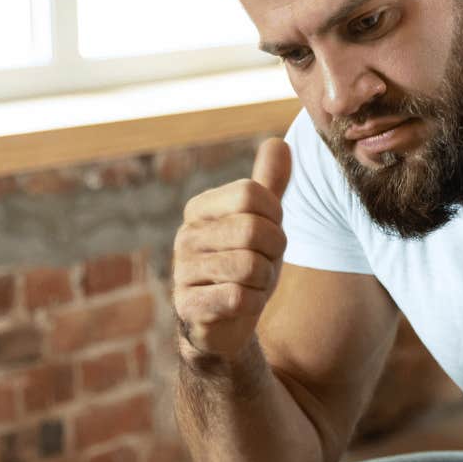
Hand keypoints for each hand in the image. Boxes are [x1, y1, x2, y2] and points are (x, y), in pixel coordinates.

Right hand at [173, 138, 289, 361]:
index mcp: (200, 208)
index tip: (268, 234)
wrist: (226, 319)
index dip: (275, 218)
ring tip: (251, 284)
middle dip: (273, 253)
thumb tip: (279, 142)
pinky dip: (252, 304)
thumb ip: (269, 184)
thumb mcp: (262, 221)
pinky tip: (240, 305)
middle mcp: (185, 235)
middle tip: (262, 263)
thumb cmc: (245, 262)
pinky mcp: (189, 306)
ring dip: (264, 281)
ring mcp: (182, 271)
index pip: (252, 193)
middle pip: (255, 230)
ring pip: (250, 267)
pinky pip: (239, 299)